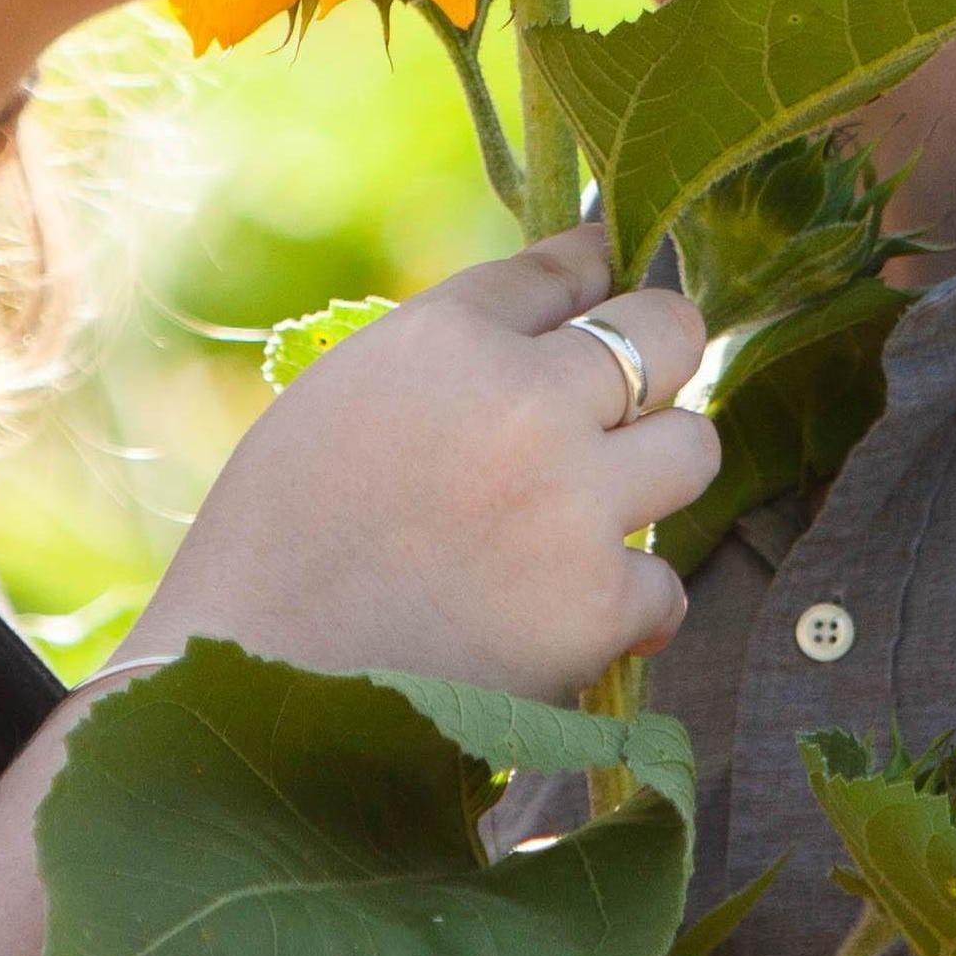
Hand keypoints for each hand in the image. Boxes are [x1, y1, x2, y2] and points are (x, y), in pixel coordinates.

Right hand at [142, 227, 712, 701]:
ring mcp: (574, 502)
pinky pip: (665, 582)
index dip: (594, 273)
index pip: (566, 268)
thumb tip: (548, 326)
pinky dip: (626, 601)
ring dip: (653, 473)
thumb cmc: (275, 541)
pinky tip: (566, 610)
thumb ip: (448, 354)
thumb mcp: (343, 396)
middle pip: (670, 331)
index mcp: (447, 335)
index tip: (608, 280)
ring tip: (593, 508)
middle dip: (661, 354)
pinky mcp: (599, 604)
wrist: (259, 687)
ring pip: (695, 446)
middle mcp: (527, 399)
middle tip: (636, 392)